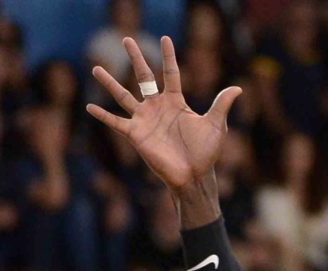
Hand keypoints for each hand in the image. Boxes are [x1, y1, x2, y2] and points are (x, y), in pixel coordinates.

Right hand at [86, 37, 241, 192]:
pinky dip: (103, 115)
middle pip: (143, 77)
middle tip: (127, 39)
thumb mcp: (215, 125)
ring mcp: (144, 120)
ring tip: (95, 68)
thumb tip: (238, 88)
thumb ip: (221, 105)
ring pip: (123, 95)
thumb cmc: (205, 152)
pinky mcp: (136, 135)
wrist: (193, 176)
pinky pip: (116, 122)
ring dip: (109, 83)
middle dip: (136, 58)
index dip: (168, 56)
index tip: (165, 38)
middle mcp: (157, 107)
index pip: (171, 73)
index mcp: (176, 101)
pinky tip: (89, 107)